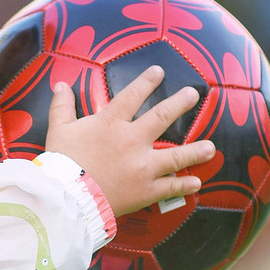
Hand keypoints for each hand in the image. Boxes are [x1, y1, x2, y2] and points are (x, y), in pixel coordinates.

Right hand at [45, 67, 214, 218]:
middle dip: (180, 104)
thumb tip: (59, 85)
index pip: (132, 95)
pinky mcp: (145, 190)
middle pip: (161, 117)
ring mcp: (142, 166)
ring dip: (195, 150)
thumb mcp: (58, 130)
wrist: (68, 198)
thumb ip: (62, 107)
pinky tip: (196, 183)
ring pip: (176, 155)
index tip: (158, 72)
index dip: (146, 81)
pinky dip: (184, 186)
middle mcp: (132, 140)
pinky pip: (170, 187)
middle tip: (193, 95)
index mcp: (111, 123)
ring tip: (210, 147)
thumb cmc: (61, 164)